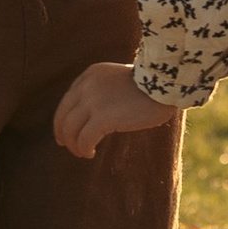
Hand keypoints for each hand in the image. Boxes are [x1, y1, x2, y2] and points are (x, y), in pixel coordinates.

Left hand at [53, 59, 173, 156]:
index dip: (63, 119)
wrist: (165, 85)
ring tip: (83, 153)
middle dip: (62, 133)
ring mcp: (93, 101)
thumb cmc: (150, 86)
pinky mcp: (103, 117)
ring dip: (73, 145)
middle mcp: (87, 86)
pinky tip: (91, 153)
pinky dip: (84, 148)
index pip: (67, 100)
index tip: (65, 132)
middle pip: (63, 115)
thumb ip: (102, 92)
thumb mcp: (118, 81)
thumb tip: (93, 117)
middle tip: (67, 146)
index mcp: (90, 75)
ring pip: (70, 129)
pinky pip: (84, 139)